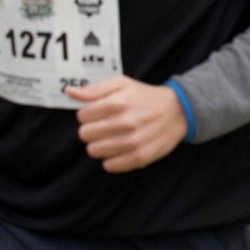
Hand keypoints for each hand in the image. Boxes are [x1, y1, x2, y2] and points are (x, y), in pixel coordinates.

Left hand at [67, 76, 188, 172]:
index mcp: (119, 102)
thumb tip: (69, 92)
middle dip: (92, 129)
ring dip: (100, 144)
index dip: (88, 114)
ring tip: (113, 137)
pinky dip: (111, 159)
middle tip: (106, 125)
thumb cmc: (146, 97)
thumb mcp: (122, 84)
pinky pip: (109, 166)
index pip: (82, 115)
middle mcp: (125, 122)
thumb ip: (95, 88)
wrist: (179, 111)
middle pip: (85, 134)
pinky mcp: (139, 157)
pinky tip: (120, 148)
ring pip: (94, 151)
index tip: (99, 113)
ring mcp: (133, 142)